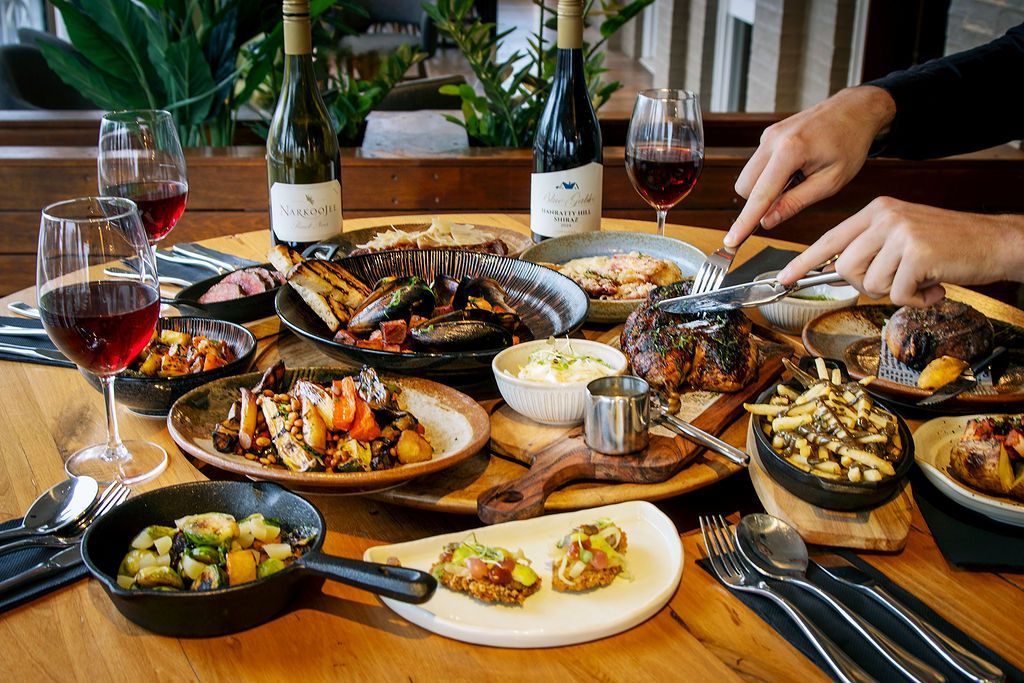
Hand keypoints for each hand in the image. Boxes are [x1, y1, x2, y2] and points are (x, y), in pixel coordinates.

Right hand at [725, 86, 896, 247]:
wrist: (855, 110)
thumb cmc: (850, 143)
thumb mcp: (831, 181)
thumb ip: (796, 202)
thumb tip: (768, 221)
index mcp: (791, 150)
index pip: (760, 195)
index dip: (745, 222)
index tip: (731, 240)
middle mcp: (772, 140)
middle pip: (746, 188)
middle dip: (761, 201)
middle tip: (793, 197)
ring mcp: (768, 135)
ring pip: (748, 177)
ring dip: (766, 188)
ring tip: (799, 179)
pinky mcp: (768, 135)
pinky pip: (757, 165)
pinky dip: (771, 175)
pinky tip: (796, 168)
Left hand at [778, 197, 1023, 306]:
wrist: (994, 242)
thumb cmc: (948, 245)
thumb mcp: (902, 236)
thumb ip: (871, 248)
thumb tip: (839, 273)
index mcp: (877, 211)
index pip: (830, 239)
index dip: (804, 261)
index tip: (784, 277)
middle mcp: (884, 217)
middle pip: (845, 269)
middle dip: (868, 285)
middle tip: (898, 281)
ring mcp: (899, 233)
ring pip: (869, 284)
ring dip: (895, 292)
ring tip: (920, 279)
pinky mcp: (916, 253)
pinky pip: (896, 293)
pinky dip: (916, 299)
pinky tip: (934, 285)